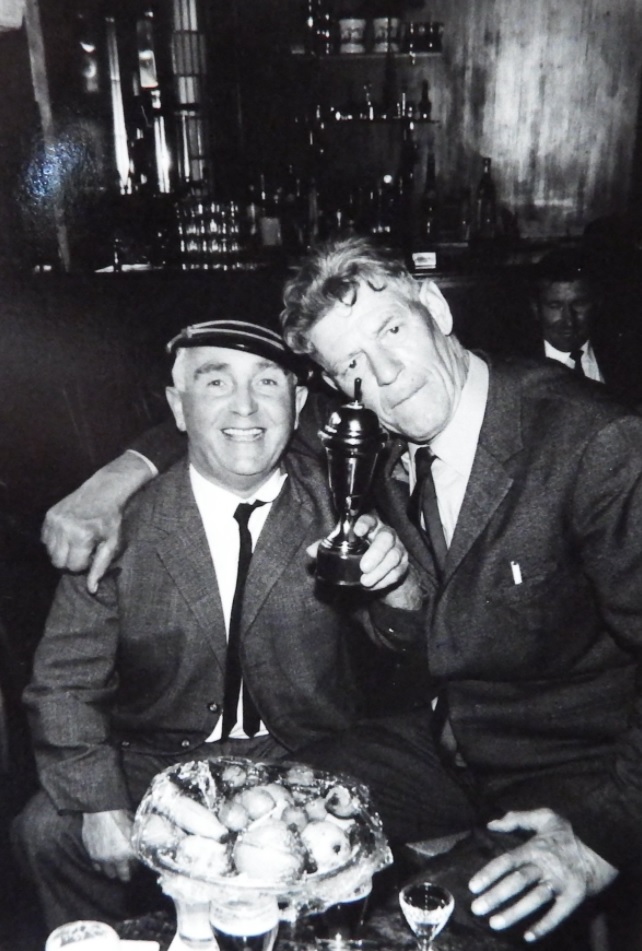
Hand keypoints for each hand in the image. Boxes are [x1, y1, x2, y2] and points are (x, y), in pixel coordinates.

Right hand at [42, 452, 153, 592]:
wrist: (104, 490)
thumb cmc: (111, 520)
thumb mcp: (112, 544)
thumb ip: (100, 568)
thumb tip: (91, 590)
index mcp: (81, 536)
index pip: (73, 567)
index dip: (84, 565)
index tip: (92, 554)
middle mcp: (64, 528)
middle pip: (58, 562)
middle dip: (70, 560)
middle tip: (84, 549)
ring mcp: (54, 521)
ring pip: (50, 552)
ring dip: (62, 551)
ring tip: (77, 541)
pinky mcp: (49, 515)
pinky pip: (45, 539)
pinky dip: (55, 541)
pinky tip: (69, 533)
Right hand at [81, 809, 136, 882]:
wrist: (100, 810)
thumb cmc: (120, 815)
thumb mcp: (135, 827)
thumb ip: (140, 839)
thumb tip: (146, 844)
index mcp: (130, 851)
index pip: (136, 868)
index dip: (137, 866)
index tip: (137, 866)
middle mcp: (116, 858)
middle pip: (123, 875)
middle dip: (126, 873)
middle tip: (128, 870)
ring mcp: (103, 859)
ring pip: (109, 873)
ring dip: (113, 870)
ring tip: (116, 865)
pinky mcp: (92, 856)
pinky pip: (97, 867)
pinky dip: (101, 865)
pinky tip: (105, 860)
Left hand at [306, 513, 415, 597]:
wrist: (378, 568)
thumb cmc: (359, 550)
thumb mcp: (342, 547)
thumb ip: (327, 546)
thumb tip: (309, 551)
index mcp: (371, 526)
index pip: (370, 519)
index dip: (364, 524)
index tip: (357, 532)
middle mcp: (386, 534)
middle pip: (386, 538)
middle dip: (376, 553)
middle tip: (363, 567)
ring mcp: (397, 548)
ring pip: (394, 556)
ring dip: (380, 570)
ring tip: (366, 582)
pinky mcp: (402, 564)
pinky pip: (397, 572)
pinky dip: (385, 580)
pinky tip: (374, 586)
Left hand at [468, 809, 617, 941]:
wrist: (602, 845)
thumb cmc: (568, 832)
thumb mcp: (544, 817)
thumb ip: (516, 819)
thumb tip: (491, 824)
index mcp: (535, 848)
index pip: (507, 861)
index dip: (489, 873)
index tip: (473, 886)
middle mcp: (545, 866)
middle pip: (517, 882)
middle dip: (496, 896)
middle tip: (477, 909)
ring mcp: (560, 883)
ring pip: (534, 900)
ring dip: (514, 913)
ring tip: (494, 924)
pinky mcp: (574, 897)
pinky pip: (558, 914)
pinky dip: (543, 926)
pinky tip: (527, 936)